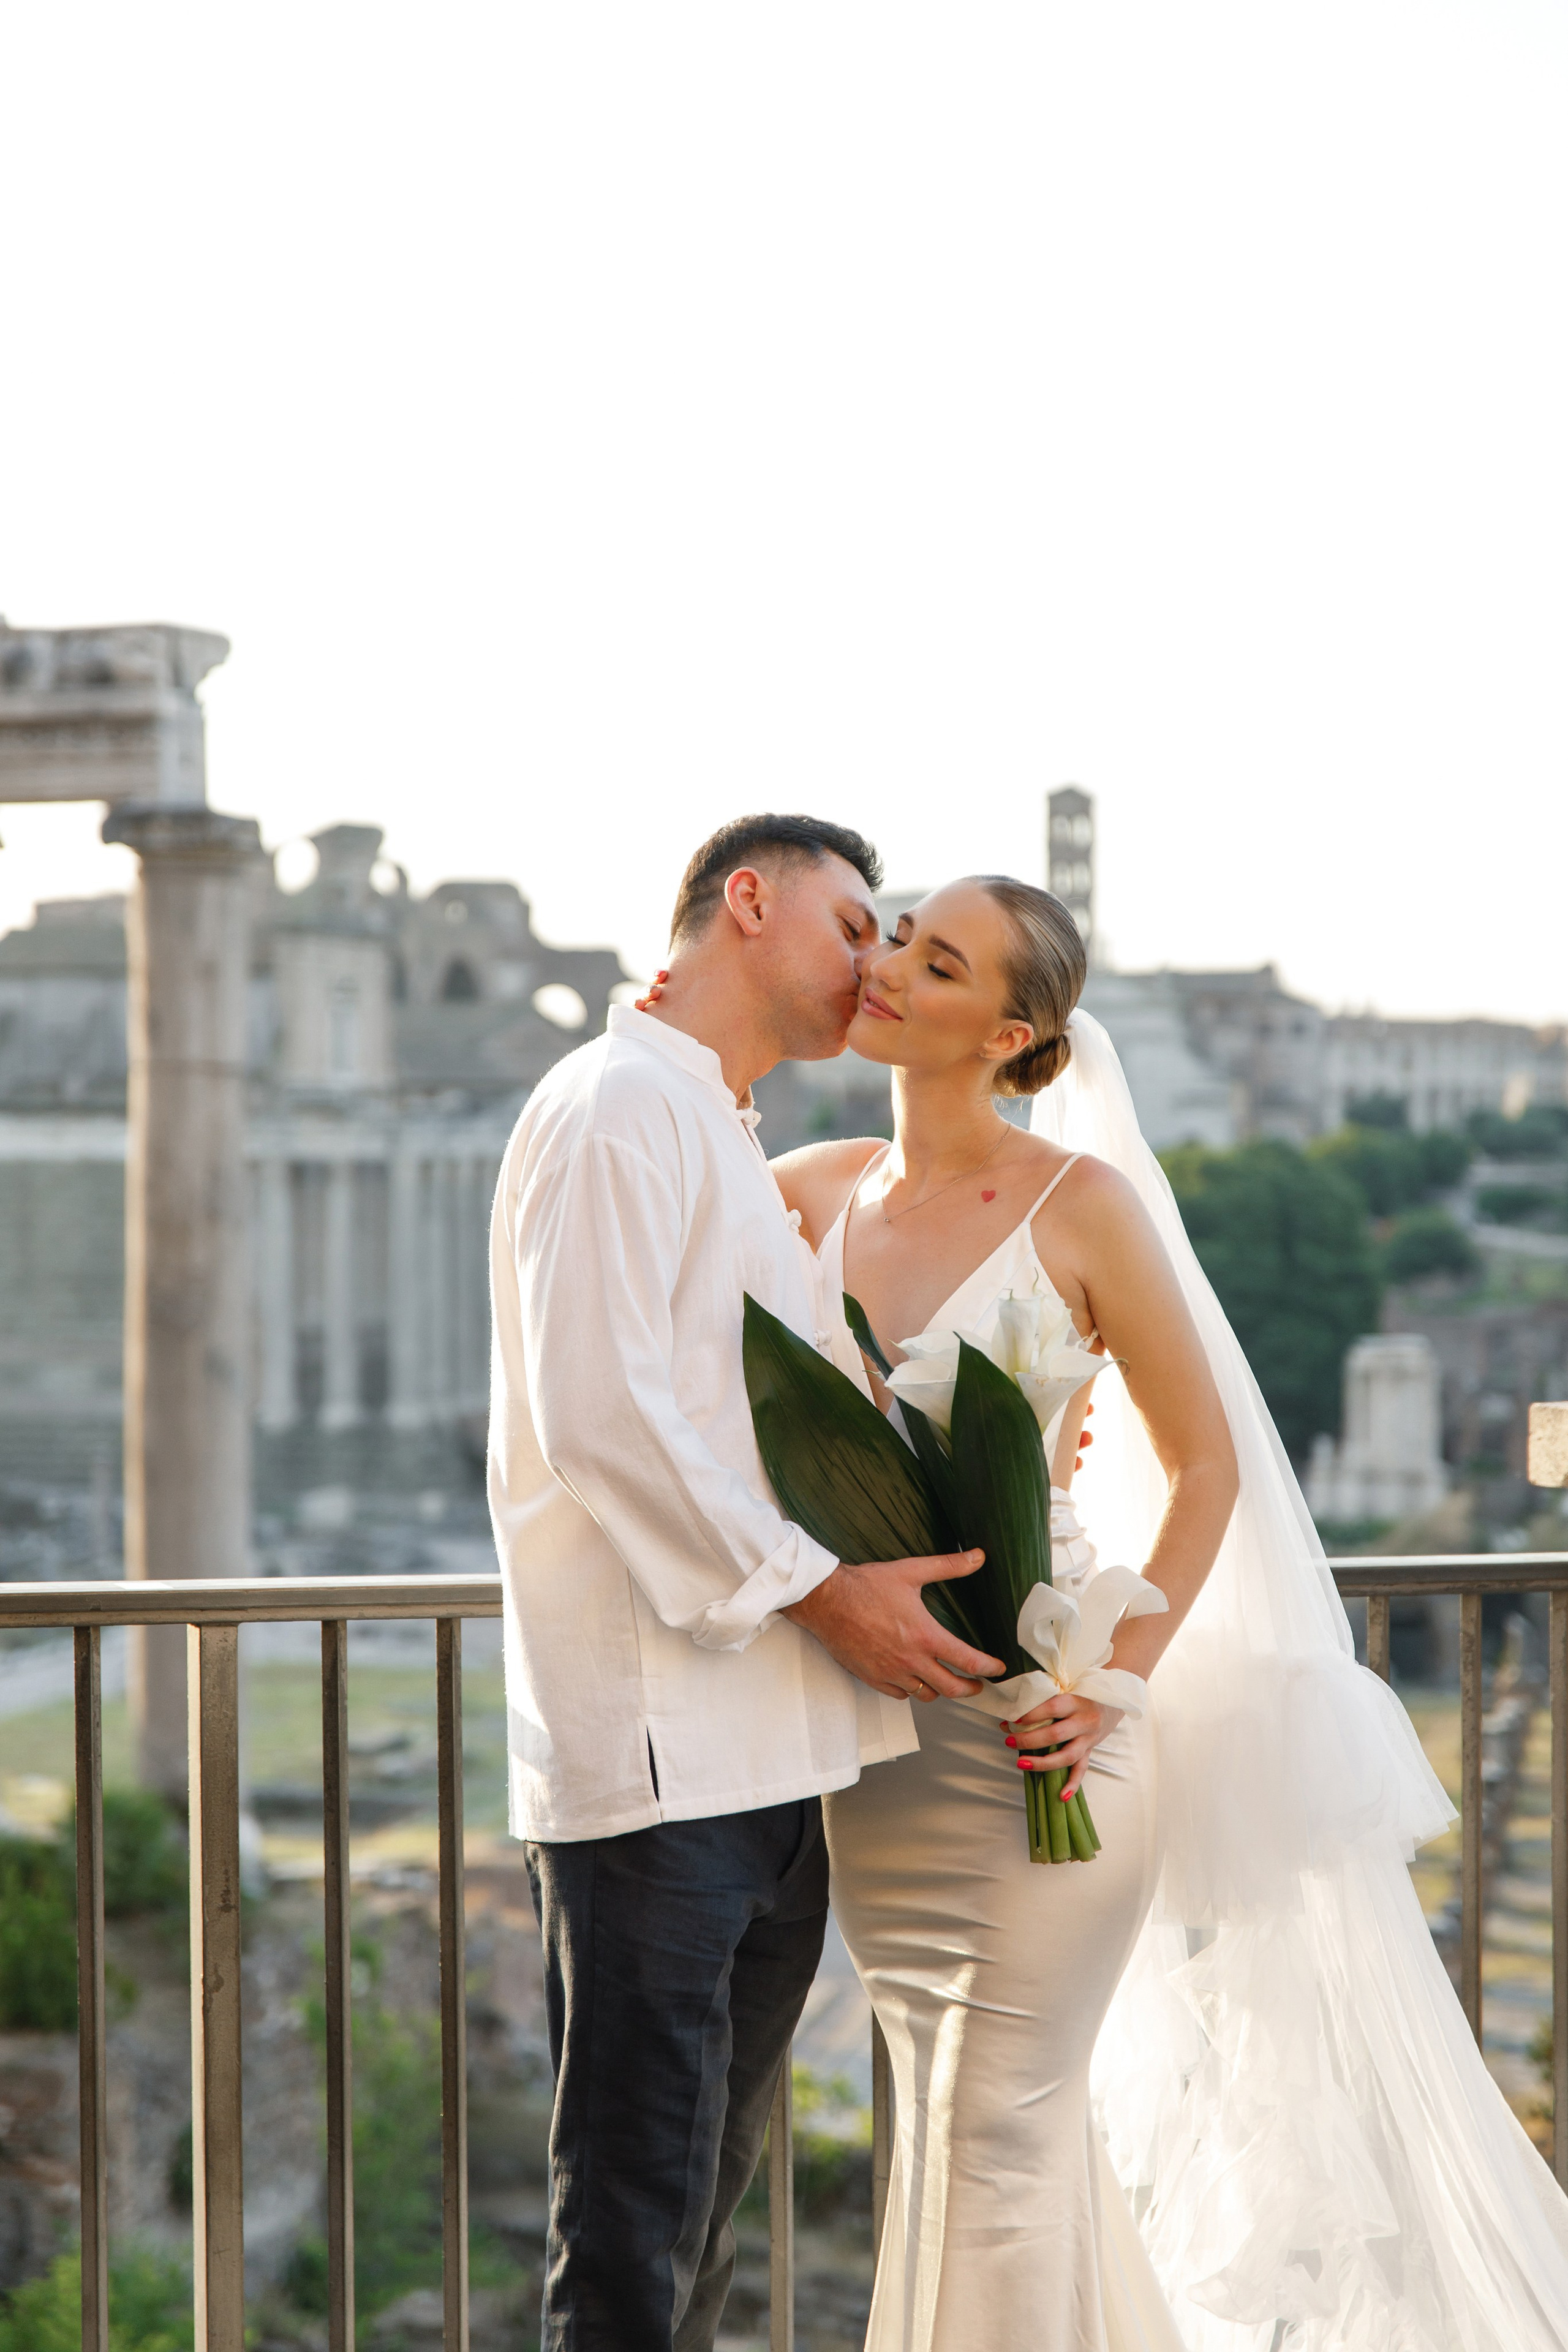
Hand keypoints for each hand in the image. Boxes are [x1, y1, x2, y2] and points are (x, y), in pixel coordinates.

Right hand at [783, 1551, 1003, 1699]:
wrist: (826, 1601)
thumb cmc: (865, 1586)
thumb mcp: (911, 1571)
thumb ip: (948, 1566)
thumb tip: (978, 1557)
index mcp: (924, 1636)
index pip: (967, 1661)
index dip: (989, 1668)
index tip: (998, 1669)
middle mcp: (910, 1660)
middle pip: (952, 1689)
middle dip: (971, 1688)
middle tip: (978, 1684)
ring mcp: (890, 1673)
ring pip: (926, 1695)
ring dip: (940, 1690)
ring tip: (945, 1680)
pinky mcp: (872, 1678)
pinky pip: (900, 1695)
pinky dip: (911, 1690)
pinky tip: (912, 1679)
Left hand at [1003, 1690, 1121, 1800]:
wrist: (1114, 1700)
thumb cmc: (1083, 1691)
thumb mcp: (1069, 1686)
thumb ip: (1048, 1695)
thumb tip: (1016, 1705)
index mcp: (1077, 1702)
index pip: (1053, 1708)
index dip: (1032, 1715)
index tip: (1013, 1719)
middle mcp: (1085, 1721)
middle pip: (1056, 1735)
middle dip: (1029, 1740)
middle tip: (1009, 1740)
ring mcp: (1089, 1738)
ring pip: (1067, 1756)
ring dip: (1042, 1762)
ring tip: (1020, 1763)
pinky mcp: (1090, 1750)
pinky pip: (1081, 1769)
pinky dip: (1072, 1784)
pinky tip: (1061, 1796)